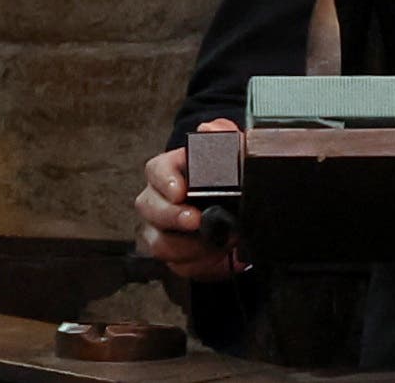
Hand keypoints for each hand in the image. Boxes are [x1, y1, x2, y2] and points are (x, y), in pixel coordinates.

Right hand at [134, 119, 242, 280]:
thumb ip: (226, 137)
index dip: (165, 181)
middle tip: (196, 220)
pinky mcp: (173, 255)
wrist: (246, 213)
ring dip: (186, 246)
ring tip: (216, 241)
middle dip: (171, 216)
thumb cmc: (235, 178)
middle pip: (148, 207)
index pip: (156, 170)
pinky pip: (175, 264)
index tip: (180, 190)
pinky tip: (216, 254)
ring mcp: (162, 228)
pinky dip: (198, 262)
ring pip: (156, 241)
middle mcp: (160, 199)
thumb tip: (208, 129)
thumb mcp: (237, 153)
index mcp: (173, 170)